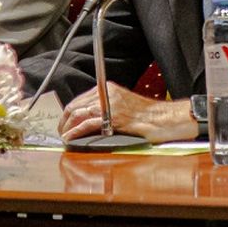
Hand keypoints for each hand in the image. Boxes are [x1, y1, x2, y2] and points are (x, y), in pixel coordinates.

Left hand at [58, 82, 196, 143]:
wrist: (166, 119)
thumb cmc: (150, 116)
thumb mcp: (125, 107)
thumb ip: (108, 110)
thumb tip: (89, 121)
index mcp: (110, 88)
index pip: (81, 99)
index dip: (69, 113)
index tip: (65, 124)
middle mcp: (107, 93)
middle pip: (76, 104)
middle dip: (64, 120)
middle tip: (61, 132)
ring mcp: (110, 104)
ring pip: (78, 112)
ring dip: (67, 126)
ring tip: (63, 137)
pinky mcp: (113, 117)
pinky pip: (87, 123)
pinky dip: (75, 131)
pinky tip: (70, 138)